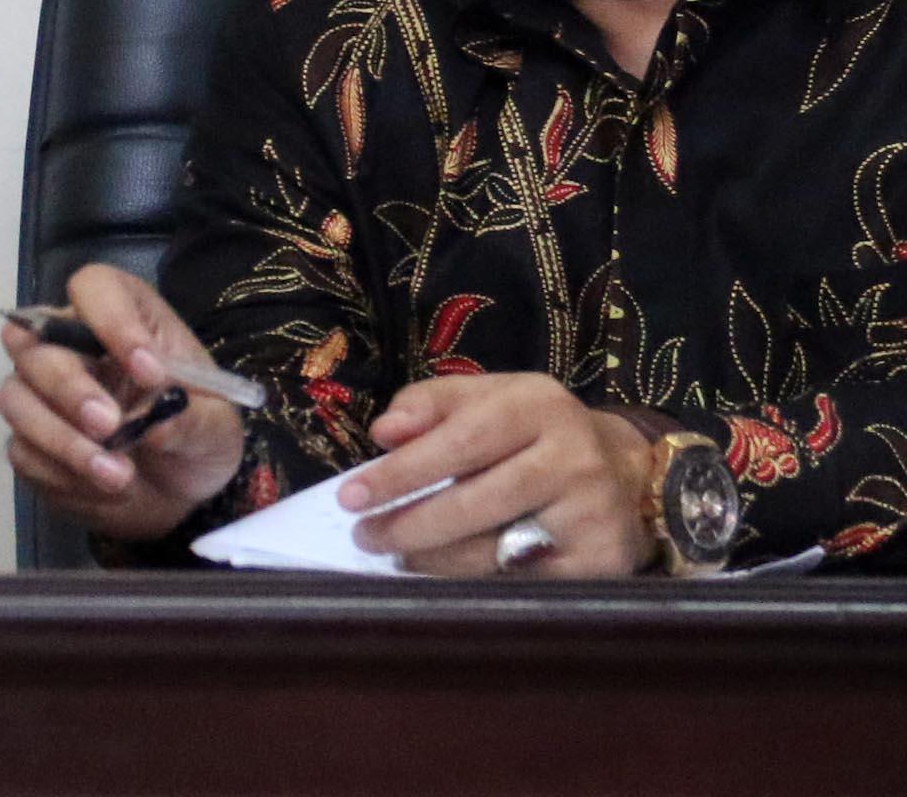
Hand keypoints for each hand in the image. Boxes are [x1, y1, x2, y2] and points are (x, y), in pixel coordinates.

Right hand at [0, 263, 245, 542]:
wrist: (180, 494)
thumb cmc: (197, 438)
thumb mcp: (217, 429)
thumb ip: (191, 421)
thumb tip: (155, 424)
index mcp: (123, 319)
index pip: (94, 288)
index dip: (110, 320)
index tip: (147, 369)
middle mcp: (71, 346)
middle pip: (33, 341)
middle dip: (68, 387)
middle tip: (109, 426)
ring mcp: (42, 394)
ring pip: (15, 397)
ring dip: (61, 438)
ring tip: (117, 475)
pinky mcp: (30, 441)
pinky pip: (23, 450)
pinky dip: (61, 474)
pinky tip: (101, 488)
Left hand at [340, 373, 652, 576]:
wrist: (629, 473)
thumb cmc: (534, 432)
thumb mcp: (488, 397)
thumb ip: (430, 404)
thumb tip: (384, 432)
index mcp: (539, 405)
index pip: (462, 440)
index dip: (404, 472)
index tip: (350, 496)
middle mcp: (574, 457)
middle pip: (478, 501)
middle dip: (411, 524)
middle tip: (365, 536)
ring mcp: (593, 513)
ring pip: (497, 549)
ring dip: (435, 559)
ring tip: (397, 556)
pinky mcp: (603, 562)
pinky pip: (522, 581)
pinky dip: (475, 581)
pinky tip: (444, 576)